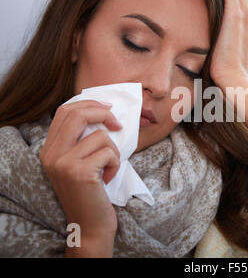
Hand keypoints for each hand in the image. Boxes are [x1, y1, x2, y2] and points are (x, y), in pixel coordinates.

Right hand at [39, 100, 122, 239]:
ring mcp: (64, 163)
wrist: (90, 224)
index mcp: (49, 149)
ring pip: (100, 136)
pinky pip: (108, 152)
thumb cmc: (91, 191)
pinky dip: (116, 163)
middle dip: (104, 114)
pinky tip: (108, 178)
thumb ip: (81, 140)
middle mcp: (51, 154)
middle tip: (118, 124)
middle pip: (77, 114)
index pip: (64, 111)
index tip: (107, 107)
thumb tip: (104, 111)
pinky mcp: (80, 172)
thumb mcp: (79, 162)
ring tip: (109, 167)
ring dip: (114, 150)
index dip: (88, 104)